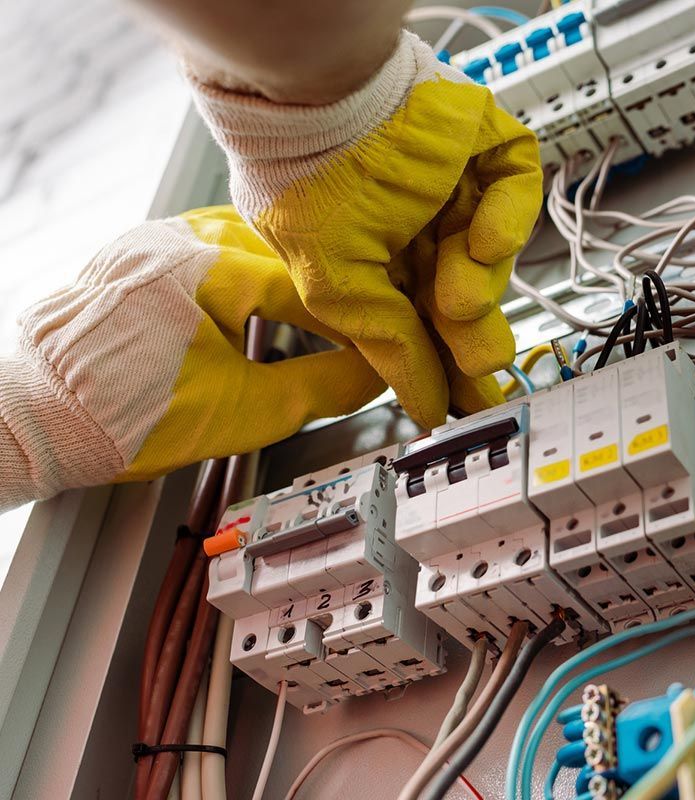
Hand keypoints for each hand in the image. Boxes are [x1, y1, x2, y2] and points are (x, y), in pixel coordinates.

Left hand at [2, 206, 393, 506]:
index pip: (316, 287)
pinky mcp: (140, 252)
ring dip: (290, 273)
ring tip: (318, 311)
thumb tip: (372, 375)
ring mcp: (157, 238)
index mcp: (212, 266)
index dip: (359, 322)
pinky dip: (250, 267)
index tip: (383, 346)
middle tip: (360, 324)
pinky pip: (214, 243)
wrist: (40, 418)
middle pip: (290, 252)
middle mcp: (183, 236)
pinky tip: (261, 296)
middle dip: (329, 291)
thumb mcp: (245, 412)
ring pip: (253, 239)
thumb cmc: (123, 415)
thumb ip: (322, 388)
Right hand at [190, 32, 542, 428]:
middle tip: (481, 361)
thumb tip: (424, 407)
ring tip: (463, 295)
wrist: (317, 95)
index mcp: (373, 257)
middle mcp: (414, 222)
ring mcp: (451, 181)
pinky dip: (510, 217)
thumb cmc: (305, 181)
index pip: (419, 318)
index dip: (443, 358)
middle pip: (462, 291)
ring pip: (491, 249)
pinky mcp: (483, 142)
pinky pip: (514, 185)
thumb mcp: (339, 287)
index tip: (466, 400)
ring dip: (484, 280)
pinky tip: (485, 241)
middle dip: (472, 332)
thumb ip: (390, 347)